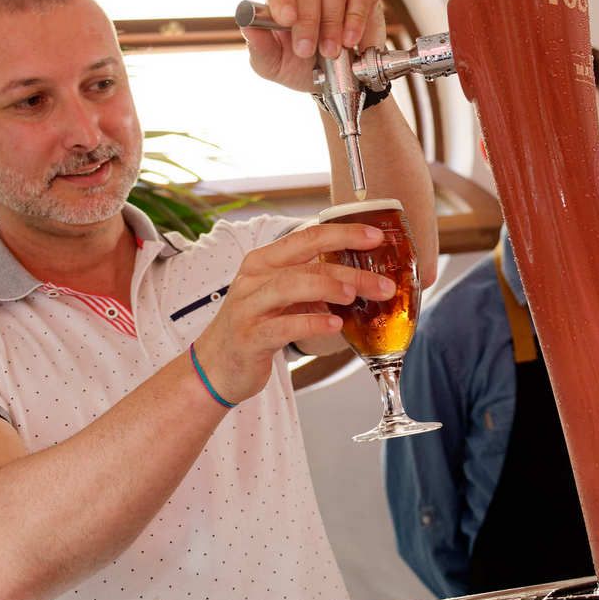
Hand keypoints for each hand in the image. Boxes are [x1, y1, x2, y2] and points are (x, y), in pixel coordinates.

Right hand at [193, 222, 393, 402]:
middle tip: (383, 283)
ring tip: (354, 294)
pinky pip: (283, 326)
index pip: (308, 236)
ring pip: (292, 286)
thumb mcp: (282, 298)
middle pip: (306, 262)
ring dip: (328, 287)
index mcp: (264, 261)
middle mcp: (254, 278)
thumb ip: (313, 284)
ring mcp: (249, 307)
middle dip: (349, 269)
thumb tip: (362, 279)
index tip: (376, 237)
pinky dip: (312, 322)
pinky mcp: (249, 337)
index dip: (344, 233)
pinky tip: (334, 324)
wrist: (216, 366)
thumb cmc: (256, 327)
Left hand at [241, 0, 387, 92]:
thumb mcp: (272, 64)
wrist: (335, 78)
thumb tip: (247, 26)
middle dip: (309, 21)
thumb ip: (259, 47)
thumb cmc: (299, 65)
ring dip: (332, 21)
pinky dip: (356, 15)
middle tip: (308, 50)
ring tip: (332, 51)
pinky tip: (352, 38)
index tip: (287, 20)